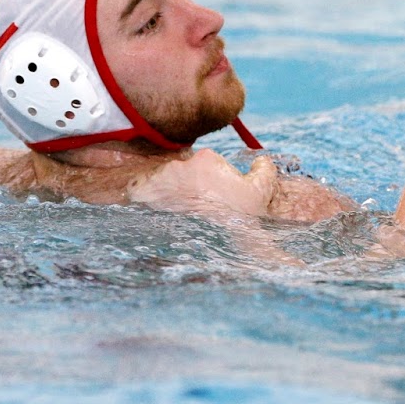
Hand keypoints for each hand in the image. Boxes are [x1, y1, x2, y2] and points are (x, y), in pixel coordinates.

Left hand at [128, 149, 278, 217]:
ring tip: (178, 215)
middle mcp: (179, 164)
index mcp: (206, 159)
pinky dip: (146, 200)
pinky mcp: (140, 192)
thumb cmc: (235, 218)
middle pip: (183, 172)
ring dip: (168, 194)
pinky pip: (140, 190)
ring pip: (163, 182)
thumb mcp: (260, 194)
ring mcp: (158, 178)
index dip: (212, 180)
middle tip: (198, 208)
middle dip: (187, 187)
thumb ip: (264, 171)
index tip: (215, 197)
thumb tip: (263, 160)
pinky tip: (156, 214)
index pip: (205, 165)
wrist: (207, 244)